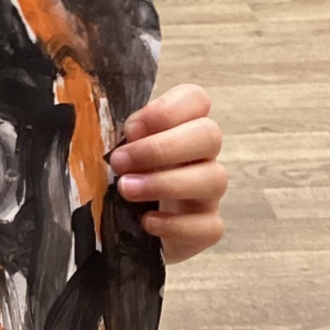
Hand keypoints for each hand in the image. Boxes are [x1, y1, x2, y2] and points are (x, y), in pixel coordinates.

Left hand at [109, 84, 225, 263]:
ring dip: (166, 183)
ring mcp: (209, 193)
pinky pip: (209, 226)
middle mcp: (202, 157)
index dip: (167, 110)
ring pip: (214, 179)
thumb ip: (116, 138)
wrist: (123, 229)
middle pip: (209, 135)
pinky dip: (177, 225)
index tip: (130, 129)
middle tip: (119, 162)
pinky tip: (147, 222)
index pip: (196, 100)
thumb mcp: (115, 153)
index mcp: (181, 128)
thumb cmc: (119, 180)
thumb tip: (116, 133)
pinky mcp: (207, 229)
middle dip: (161, 148)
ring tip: (126, 190)